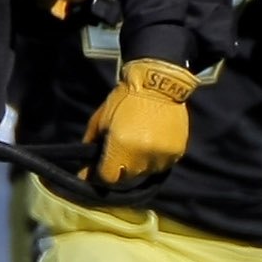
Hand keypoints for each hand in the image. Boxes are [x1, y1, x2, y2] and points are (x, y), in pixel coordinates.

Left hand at [83, 59, 195, 186]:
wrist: (157, 84)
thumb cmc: (124, 100)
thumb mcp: (100, 120)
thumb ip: (91, 147)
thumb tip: (84, 172)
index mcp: (121, 146)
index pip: (109, 178)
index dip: (102, 174)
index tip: (101, 166)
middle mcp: (142, 155)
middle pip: (127, 177)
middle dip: (121, 168)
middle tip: (120, 149)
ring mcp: (162, 155)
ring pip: (146, 172)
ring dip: (139, 164)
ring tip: (137, 142)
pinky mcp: (177, 152)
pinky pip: (162, 165)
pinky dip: (155, 159)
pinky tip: (152, 142)